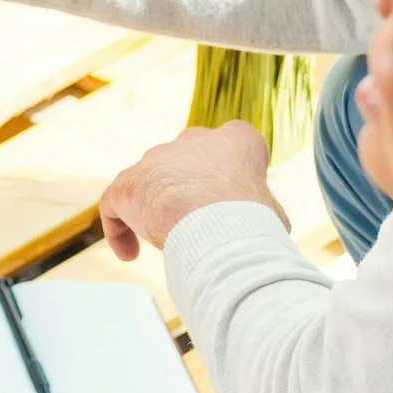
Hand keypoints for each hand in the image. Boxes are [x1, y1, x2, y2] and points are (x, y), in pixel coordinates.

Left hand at [98, 121, 289, 260]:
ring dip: (156, 210)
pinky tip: (130, 252)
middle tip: (197, 224)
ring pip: (153, 182)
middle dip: (190, 191)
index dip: (233, 176)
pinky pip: (118, 203)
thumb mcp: (274, 214)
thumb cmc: (252, 221)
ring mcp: (157, 158)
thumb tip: (262, 230)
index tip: (234, 203)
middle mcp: (194, 140)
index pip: (237, 145)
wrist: (214, 223)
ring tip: (163, 241)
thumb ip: (262, 211)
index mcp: (237, 140)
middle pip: (188, 163)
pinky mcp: (128, 182)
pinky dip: (121, 228)